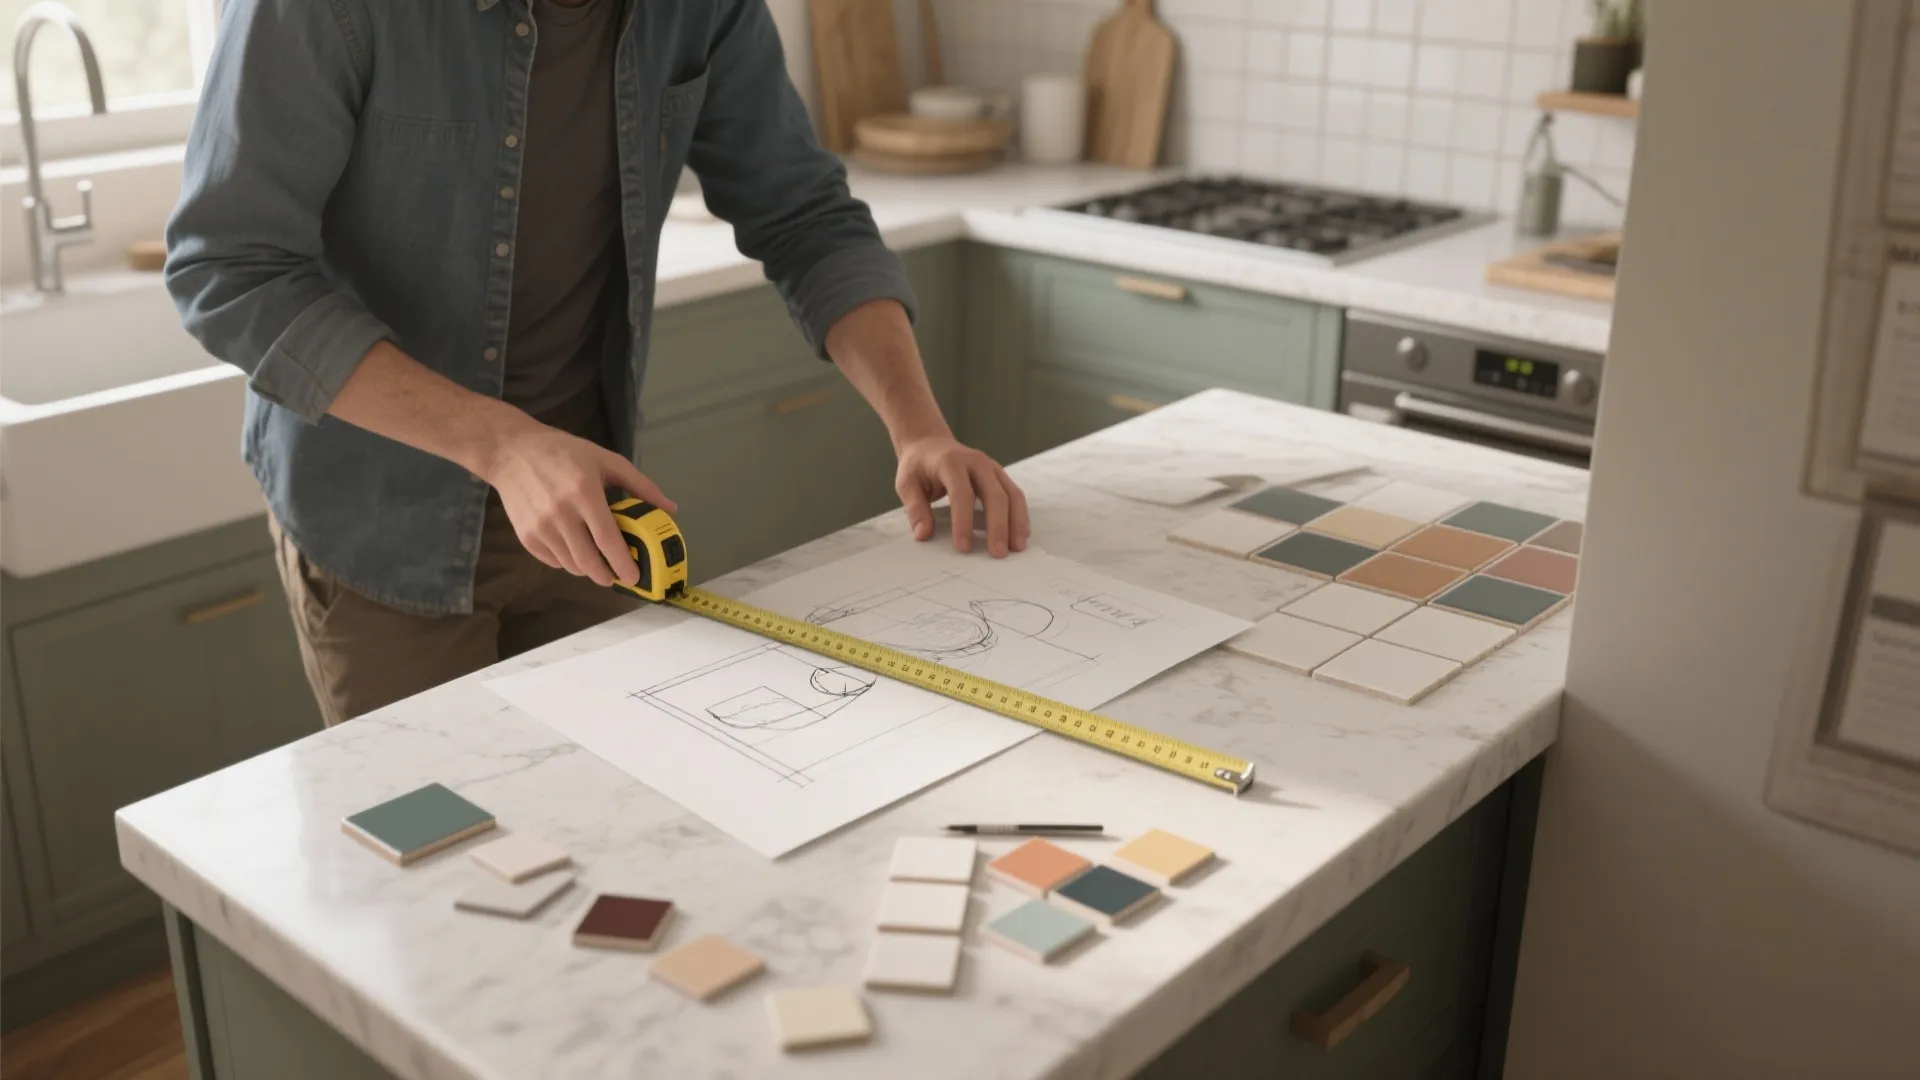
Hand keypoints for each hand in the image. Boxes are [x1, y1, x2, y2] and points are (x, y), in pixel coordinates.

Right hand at [481, 422, 676, 586]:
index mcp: (584, 493)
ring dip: (588, 570)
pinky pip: (553, 561)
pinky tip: (574, 549)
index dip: (622, 563)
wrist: (512, 451)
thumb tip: (670, 508)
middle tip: (616, 576)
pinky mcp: (525, 536)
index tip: (634, 577)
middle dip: (606, 576)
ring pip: (570, 565)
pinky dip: (567, 562)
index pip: (607, 539)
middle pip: (588, 561)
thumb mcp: (606, 461)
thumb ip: (641, 486)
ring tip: (597, 562)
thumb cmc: (564, 453)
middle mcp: (560, 513)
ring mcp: (539, 527)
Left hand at [895, 435, 1029, 556]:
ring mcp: (991, 467)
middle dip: (998, 526)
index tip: (963, 548)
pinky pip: (1015, 494)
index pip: (962, 494)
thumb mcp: (906, 484)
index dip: (963, 522)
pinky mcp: (999, 475)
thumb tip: (923, 535)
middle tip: (999, 553)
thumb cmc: (918, 466)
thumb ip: (915, 509)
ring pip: (1011, 494)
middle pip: (994, 494)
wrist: (930, 444)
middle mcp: (976, 462)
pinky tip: (1020, 534)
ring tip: (1018, 547)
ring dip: (1017, 522)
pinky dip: (1020, 514)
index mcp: (951, 462)